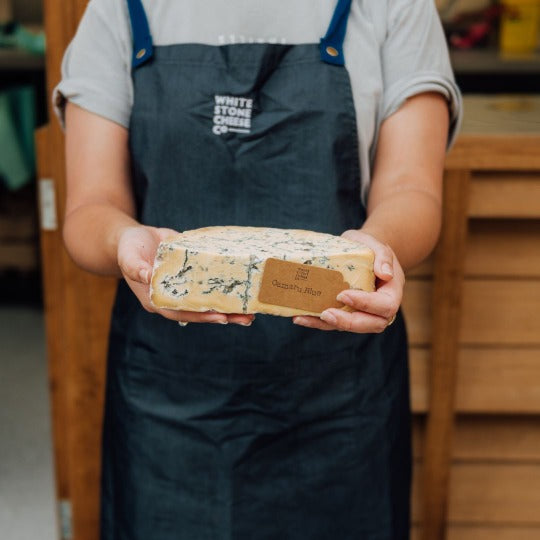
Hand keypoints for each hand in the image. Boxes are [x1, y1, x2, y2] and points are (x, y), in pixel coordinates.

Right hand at [117, 226, 254, 325]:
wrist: (137, 237)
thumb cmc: (129, 248)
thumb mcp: (129, 255)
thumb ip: (135, 267)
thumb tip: (147, 275)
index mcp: (157, 299)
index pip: (181, 312)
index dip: (200, 316)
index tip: (220, 317)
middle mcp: (174, 298)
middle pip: (200, 312)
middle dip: (224, 315)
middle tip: (247, 318)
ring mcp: (185, 288)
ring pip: (209, 301)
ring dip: (230, 307)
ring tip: (252, 310)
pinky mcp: (194, 276)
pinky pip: (211, 284)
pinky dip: (227, 287)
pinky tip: (244, 288)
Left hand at [292, 229, 403, 332]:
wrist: (362, 252)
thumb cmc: (370, 248)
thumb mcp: (378, 245)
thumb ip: (384, 256)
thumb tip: (386, 274)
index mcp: (391, 293)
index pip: (385, 306)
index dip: (366, 304)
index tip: (343, 295)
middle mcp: (379, 309)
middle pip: (370, 324)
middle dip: (347, 322)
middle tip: (326, 314)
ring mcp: (362, 314)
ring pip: (349, 327)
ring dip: (326, 325)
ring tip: (304, 318)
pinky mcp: (345, 314)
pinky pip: (332, 323)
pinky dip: (315, 321)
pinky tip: (299, 316)